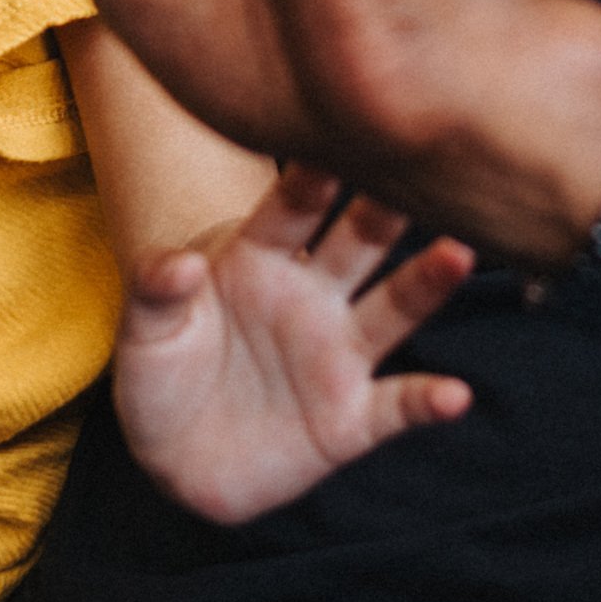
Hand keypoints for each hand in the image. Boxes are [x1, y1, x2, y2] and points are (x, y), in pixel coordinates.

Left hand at [113, 165, 477, 521]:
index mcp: (258, 259)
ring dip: (425, 282)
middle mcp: (310, 296)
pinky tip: (455, 396)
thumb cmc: (159, 373)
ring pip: (393, 310)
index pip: (290, 209)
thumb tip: (180, 260)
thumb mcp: (142, 331)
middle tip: (419, 168)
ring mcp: (335, 355)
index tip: (332, 143)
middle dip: (384, 209)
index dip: (309, 179)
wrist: (171, 459)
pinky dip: (427, 401)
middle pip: (357, 244)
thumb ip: (155, 289)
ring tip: (458, 253)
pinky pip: (397, 405)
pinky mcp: (349, 419)